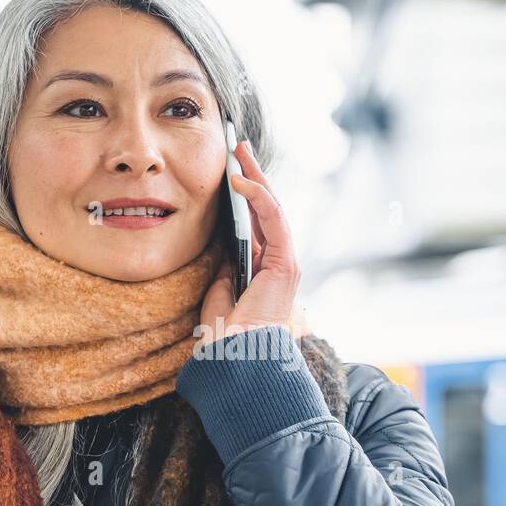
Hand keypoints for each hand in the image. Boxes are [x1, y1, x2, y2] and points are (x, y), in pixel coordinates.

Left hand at [195, 140, 301, 351]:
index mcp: (264, 268)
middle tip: (238, 147)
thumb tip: (224, 243)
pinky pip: (274, 220)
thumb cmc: (227, 333)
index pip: (258, 221)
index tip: (231, 169)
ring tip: (240, 151)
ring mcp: (285, 262)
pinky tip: (242, 180)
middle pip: (268, 209)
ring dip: (257, 176)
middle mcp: (278, 262)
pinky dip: (259, 197)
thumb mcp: (220, 289)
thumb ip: (226, 266)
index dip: (246, 193)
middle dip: (254, 175)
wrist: (237, 357)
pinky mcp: (285, 263)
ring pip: (274, 208)